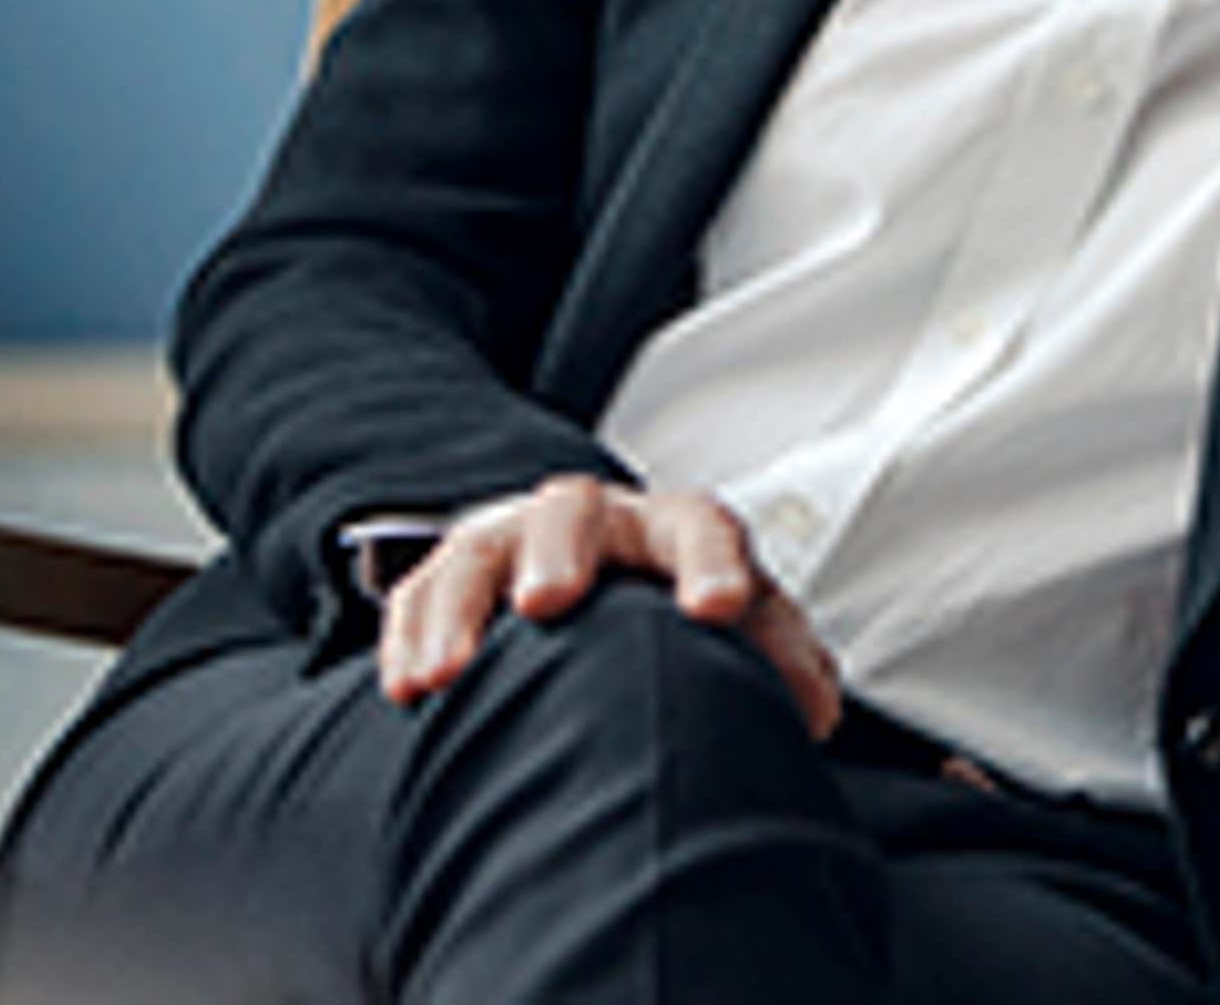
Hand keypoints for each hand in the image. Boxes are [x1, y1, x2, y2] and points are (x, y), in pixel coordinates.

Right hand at [375, 474, 842, 737]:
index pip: (701, 527)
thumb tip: (812, 707)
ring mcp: (517, 541)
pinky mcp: (457, 575)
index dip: (711, 564)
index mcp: (676, 530)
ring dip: (460, 607)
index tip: (717, 610)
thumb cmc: (678, 610)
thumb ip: (777, 653)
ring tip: (446, 673)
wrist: (605, 587)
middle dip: (560, 552)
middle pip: (576, 511)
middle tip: (548, 602)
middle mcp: (596, 524)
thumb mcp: (736, 622)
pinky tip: (407, 687)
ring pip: (482, 549)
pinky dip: (411, 634)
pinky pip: (420, 590)